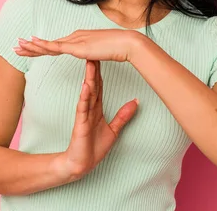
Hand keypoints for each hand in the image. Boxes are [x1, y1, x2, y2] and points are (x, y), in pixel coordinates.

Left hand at [14, 29, 140, 62]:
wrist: (125, 44)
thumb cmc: (118, 48)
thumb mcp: (102, 52)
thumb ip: (94, 54)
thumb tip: (92, 57)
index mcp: (79, 39)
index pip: (56, 45)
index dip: (42, 47)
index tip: (30, 47)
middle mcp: (74, 37)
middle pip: (48, 44)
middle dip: (31, 46)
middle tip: (17, 46)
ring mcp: (74, 41)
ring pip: (48, 45)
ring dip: (31, 46)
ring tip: (17, 47)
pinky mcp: (76, 46)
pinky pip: (55, 46)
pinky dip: (42, 45)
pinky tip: (32, 44)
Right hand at [59, 60, 138, 179]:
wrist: (81, 164)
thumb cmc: (94, 148)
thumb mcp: (113, 130)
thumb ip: (123, 116)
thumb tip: (136, 102)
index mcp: (96, 108)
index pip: (99, 86)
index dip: (101, 71)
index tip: (104, 56)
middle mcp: (89, 108)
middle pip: (92, 84)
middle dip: (94, 68)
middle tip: (95, 51)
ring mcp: (84, 114)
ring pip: (87, 92)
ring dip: (89, 77)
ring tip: (90, 62)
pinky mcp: (80, 123)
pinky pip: (82, 107)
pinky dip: (84, 96)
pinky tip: (86, 86)